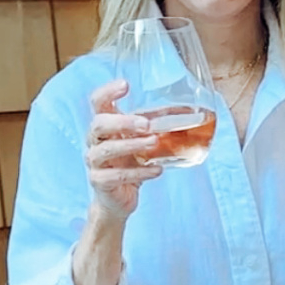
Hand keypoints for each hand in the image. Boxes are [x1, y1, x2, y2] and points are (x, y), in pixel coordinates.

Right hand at [84, 79, 162, 219]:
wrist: (119, 199)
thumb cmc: (130, 165)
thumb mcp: (140, 143)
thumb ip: (152, 130)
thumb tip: (189, 115)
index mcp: (104, 127)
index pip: (97, 102)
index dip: (107, 91)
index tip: (125, 85)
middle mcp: (95, 141)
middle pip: (98, 124)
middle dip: (122, 122)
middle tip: (146, 124)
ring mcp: (95, 162)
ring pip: (106, 150)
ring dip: (132, 145)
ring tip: (154, 143)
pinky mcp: (100, 182)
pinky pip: (117, 176)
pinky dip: (139, 173)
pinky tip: (157, 170)